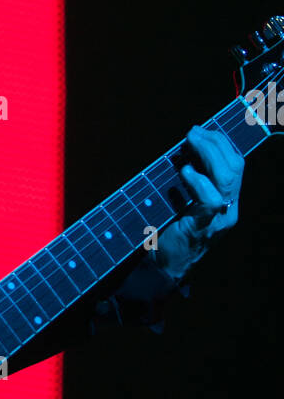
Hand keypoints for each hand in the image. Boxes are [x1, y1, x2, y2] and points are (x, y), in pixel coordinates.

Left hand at [155, 126, 244, 280]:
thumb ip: (190, 179)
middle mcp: (229, 209)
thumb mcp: (183, 200)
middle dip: (215, 143)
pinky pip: (209, 199)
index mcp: (227, 201)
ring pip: (226, 178)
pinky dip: (197, 180)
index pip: (236, 165)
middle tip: (193, 132)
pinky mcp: (203, 227)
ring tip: (189, 143)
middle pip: (235, 167)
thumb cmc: (168, 231)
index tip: (200, 130)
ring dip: (207, 154)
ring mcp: (219, 219)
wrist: (162, 267)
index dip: (220, 143)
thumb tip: (185, 149)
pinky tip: (184, 171)